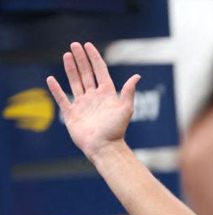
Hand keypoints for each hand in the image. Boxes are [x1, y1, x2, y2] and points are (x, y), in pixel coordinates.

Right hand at [46, 42, 139, 158]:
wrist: (104, 147)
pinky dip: (56, 89)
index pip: (100, 71)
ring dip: (70, 69)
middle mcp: (94, 97)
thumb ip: (129, 92)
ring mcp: (82, 105)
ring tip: (66, 55)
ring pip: (75, 82)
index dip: (94, 58)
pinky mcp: (72, 114)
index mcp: (107, 94)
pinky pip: (62, 99)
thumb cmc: (116, 129)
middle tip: (74, 45)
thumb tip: (137, 76)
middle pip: (86, 73)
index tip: (88, 45)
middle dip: (81, 59)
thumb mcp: (126, 108)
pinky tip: (51, 79)